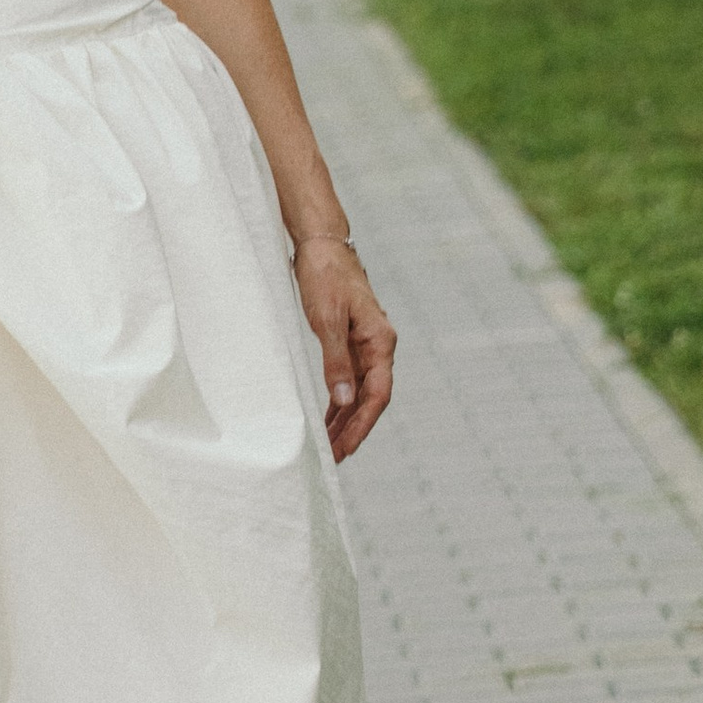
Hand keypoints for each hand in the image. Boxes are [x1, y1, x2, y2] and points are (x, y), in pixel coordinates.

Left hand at [292, 234, 394, 461]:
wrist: (322, 245)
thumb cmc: (325, 277)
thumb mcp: (327, 320)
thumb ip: (337, 361)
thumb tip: (345, 401)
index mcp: (380, 342)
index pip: (377, 394)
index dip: (363, 425)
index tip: (347, 449)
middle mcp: (378, 346)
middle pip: (370, 398)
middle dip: (353, 429)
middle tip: (334, 458)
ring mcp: (365, 344)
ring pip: (359, 392)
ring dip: (345, 419)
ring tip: (330, 446)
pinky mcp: (351, 340)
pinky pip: (349, 379)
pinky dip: (339, 400)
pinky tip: (329, 418)